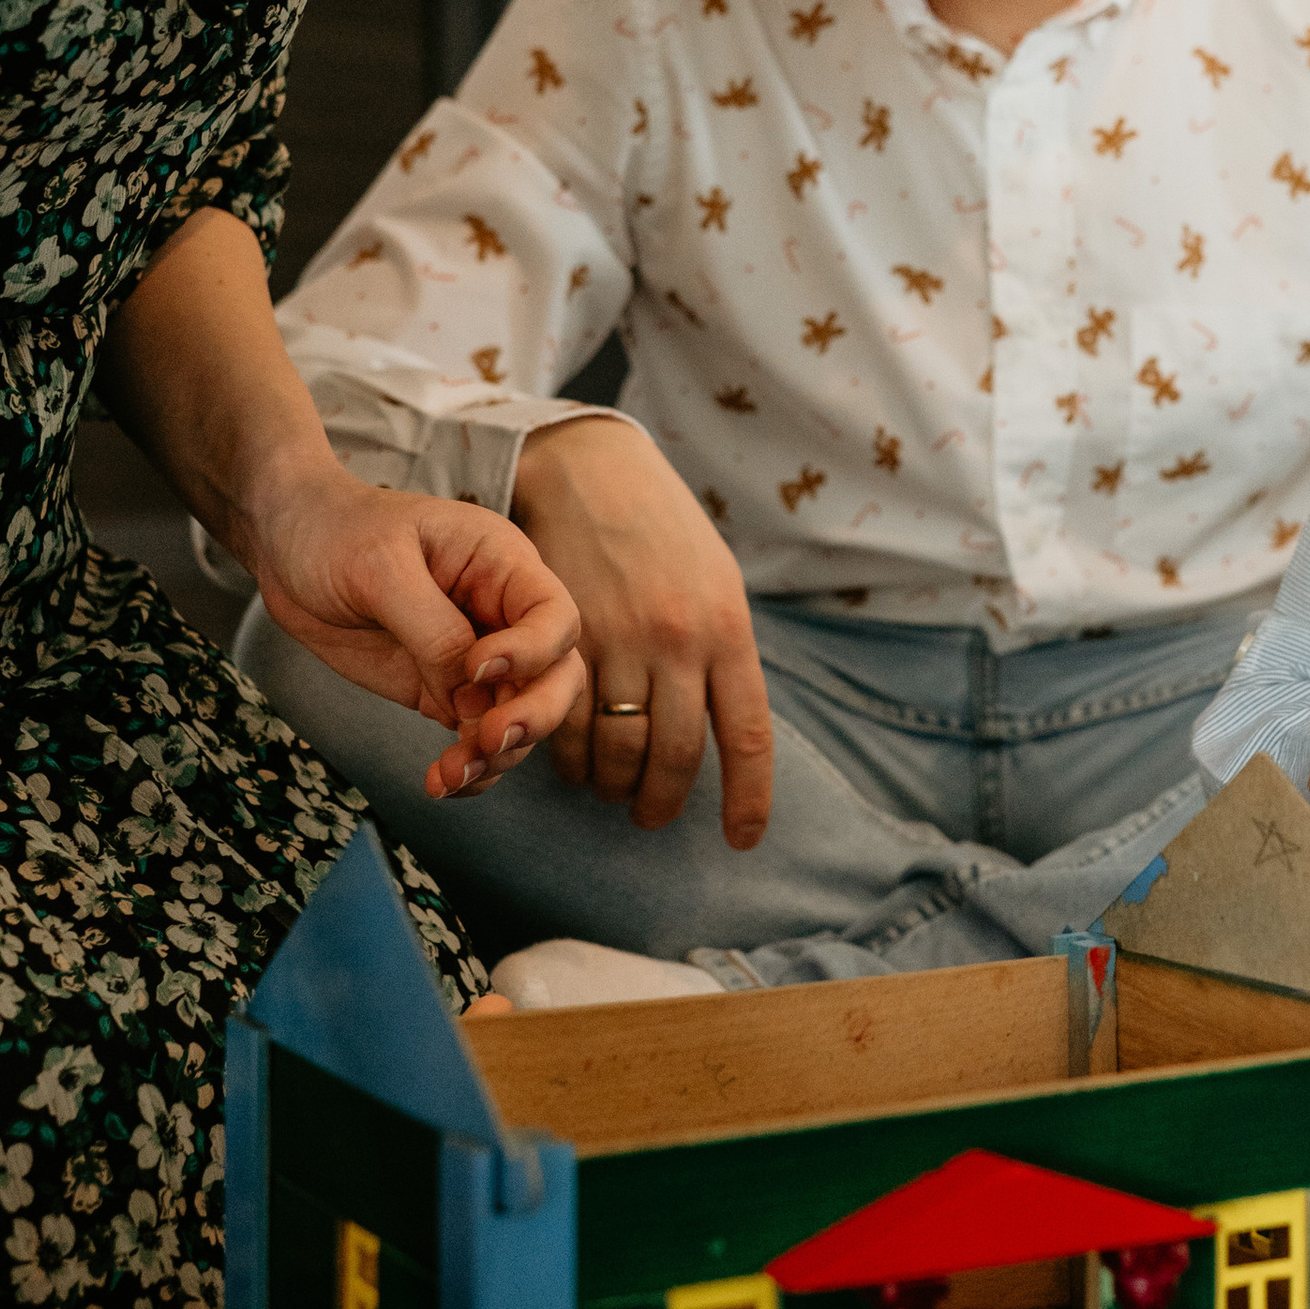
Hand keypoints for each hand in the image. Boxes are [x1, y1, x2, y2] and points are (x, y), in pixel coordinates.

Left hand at [242, 461, 585, 802]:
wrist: (286, 545)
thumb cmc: (337, 532)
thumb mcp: (381, 569)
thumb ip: (432, 629)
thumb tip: (471, 692)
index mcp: (501, 564)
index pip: (554, 616)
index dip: (532, 652)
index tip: (476, 667)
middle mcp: (501, 613)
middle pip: (557, 675)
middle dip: (533, 716)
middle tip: (489, 740)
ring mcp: (476, 658)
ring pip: (521, 717)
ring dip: (496, 755)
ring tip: (449, 775)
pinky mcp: (443, 691)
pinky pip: (476, 736)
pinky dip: (468, 767)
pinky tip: (440, 782)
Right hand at [512, 420, 772, 844]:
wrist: (590, 469)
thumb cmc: (662, 530)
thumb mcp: (717, 581)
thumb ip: (725, 651)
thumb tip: (730, 728)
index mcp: (728, 629)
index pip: (747, 737)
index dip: (747, 799)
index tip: (742, 840)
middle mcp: (678, 639)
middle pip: (675, 756)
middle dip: (661, 802)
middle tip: (650, 815)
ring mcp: (618, 638)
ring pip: (617, 749)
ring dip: (611, 784)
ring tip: (607, 787)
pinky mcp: (562, 637)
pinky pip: (565, 723)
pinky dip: (565, 756)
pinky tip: (567, 758)